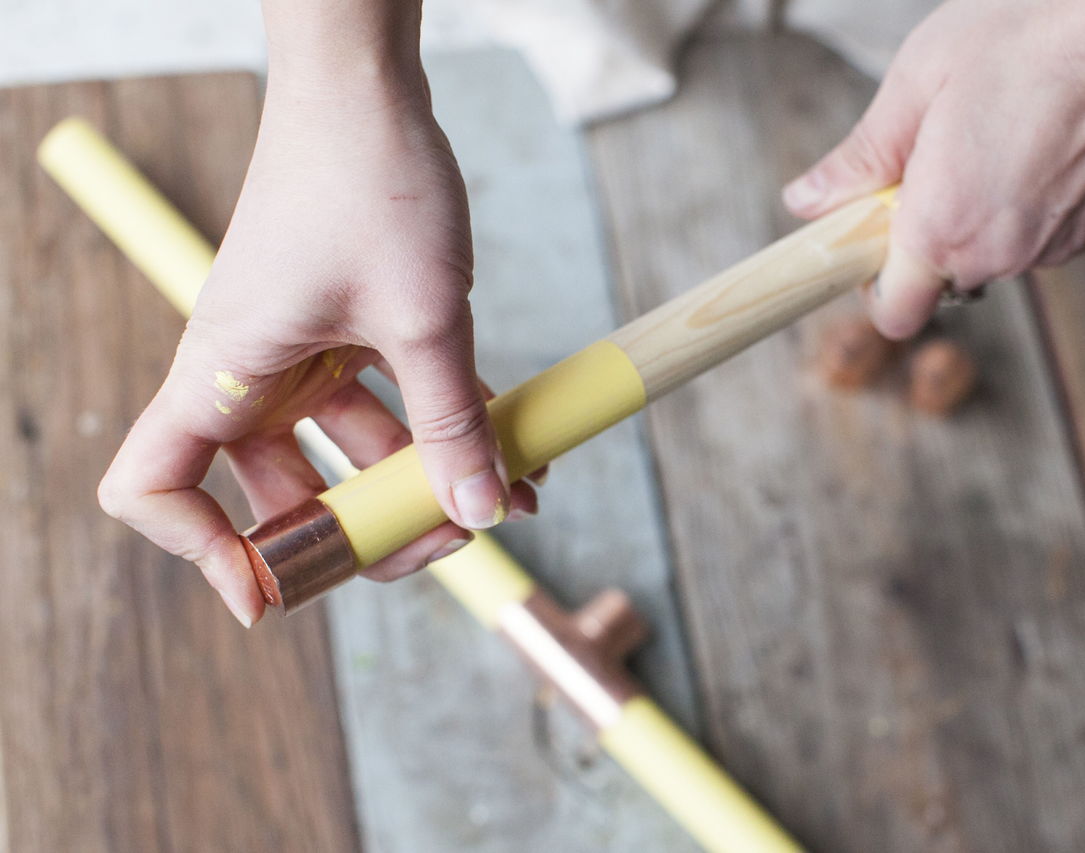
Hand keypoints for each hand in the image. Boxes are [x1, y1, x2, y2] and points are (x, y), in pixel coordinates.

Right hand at [97, 56, 537, 627]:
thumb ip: (451, 422)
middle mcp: (244, 370)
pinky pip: (381, 402)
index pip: (152, 486)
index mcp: (221, 371)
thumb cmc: (369, 178)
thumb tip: (484, 512)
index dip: (197, 550)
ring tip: (509, 490)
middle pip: (279, 491)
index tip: (270, 592)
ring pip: (344, 452)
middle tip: (449, 537)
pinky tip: (507, 443)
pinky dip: (436, 426)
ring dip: (422, 478)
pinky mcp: (341, 330)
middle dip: (363, 530)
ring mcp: (294, 351)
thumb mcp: (423, 318)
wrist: (370, 83)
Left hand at [784, 0, 1084, 338]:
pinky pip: (1034, 236)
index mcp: (942, 226)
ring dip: (977, 215)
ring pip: (989, 254)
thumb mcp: (918, 82)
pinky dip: (1023, 205)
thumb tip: (807, 200)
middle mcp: (999, 254)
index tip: (868, 236)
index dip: (872, 282)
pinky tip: (1037, 141)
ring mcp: (1052, 248)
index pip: (893, 312)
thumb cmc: (1035, 33)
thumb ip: (859, 157)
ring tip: (993, 134)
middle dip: (922, 234)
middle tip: (931, 158)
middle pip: (939, 278)